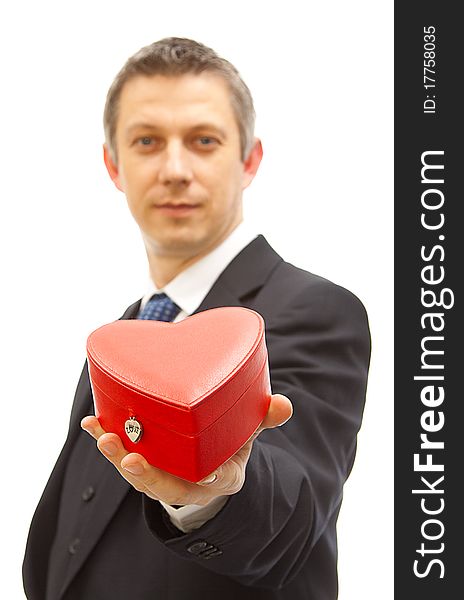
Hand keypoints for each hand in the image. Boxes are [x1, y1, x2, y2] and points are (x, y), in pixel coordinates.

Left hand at [81, 393, 291, 506]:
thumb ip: (263, 419)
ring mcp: (164, 474)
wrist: (208, 457)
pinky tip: (92, 423)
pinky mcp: (145, 460)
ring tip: (104, 435)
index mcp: (221, 476)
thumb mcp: (249, 433)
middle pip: (167, 486)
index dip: (210, 478)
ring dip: (118, 456)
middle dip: (146, 474)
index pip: (217, 481)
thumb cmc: (228, 443)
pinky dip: (106, 438)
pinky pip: (123, 453)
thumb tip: (284, 405)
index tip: (206, 472)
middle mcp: (189, 482)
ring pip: (139, 473)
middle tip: (130, 458)